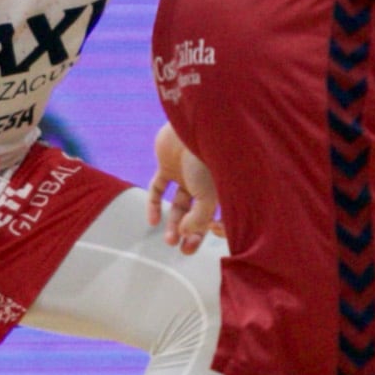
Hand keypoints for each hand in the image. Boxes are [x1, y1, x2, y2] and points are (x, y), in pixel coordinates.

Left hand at [148, 123, 221, 253]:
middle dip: (192, 233)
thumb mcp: (209, 195)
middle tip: (183, 250)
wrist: (192, 124)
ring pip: (179, 204)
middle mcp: (205, 181)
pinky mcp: (167, 164)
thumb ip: (197, 219)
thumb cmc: (208, 158)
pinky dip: (155, 204)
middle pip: (198, 213)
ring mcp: (185, 172)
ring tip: (169, 241)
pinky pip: (159, 188)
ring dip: (174, 223)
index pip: (220, 214)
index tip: (208, 237)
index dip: (214, 229)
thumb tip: (183, 234)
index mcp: (222, 187)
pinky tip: (152, 221)